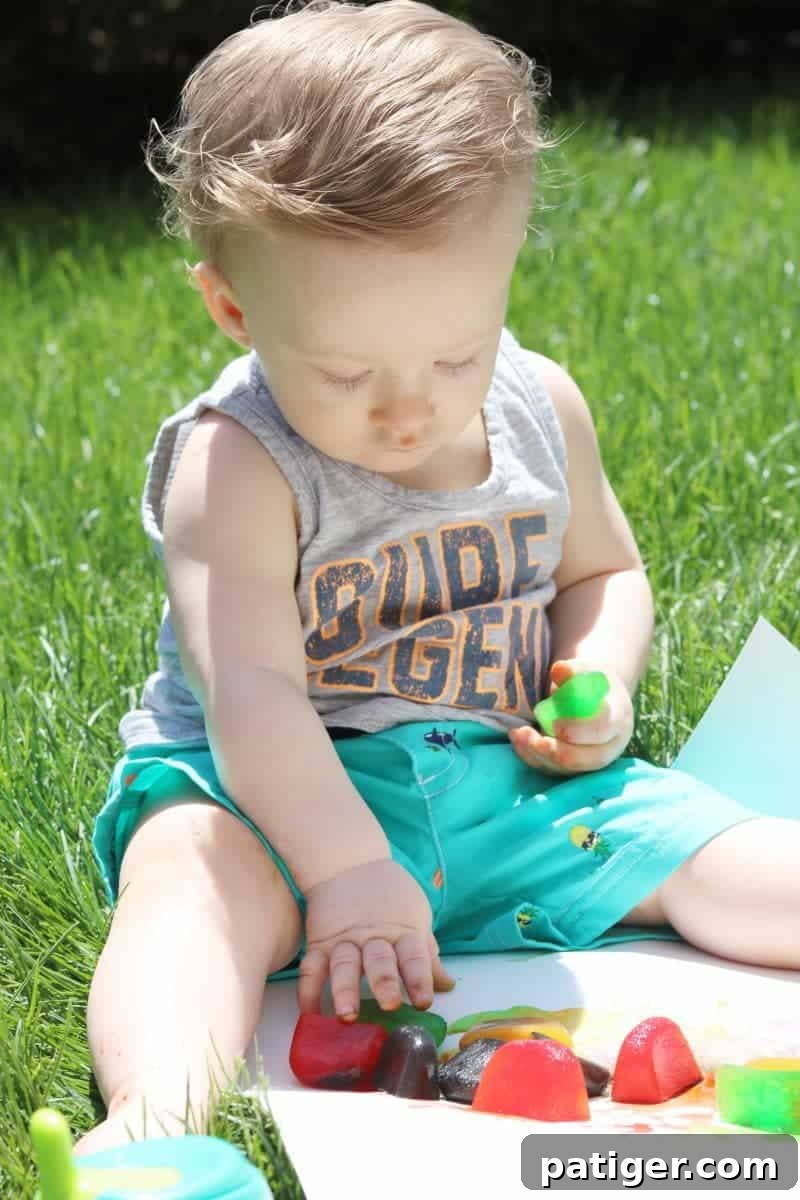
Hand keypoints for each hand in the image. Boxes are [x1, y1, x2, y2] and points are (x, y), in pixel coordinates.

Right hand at [298, 857, 455, 1020]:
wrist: (349, 862)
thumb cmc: (390, 895)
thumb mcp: (416, 918)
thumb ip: (427, 956)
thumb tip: (447, 986)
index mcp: (403, 932)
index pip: (414, 956)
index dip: (420, 979)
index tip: (424, 1001)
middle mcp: (373, 938)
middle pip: (379, 961)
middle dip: (384, 982)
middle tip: (389, 1004)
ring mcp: (344, 941)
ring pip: (343, 965)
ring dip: (344, 990)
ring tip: (346, 1014)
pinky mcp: (319, 943)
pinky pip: (311, 969)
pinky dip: (307, 992)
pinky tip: (310, 1014)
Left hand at [509, 659, 633, 775]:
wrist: (595, 698)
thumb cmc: (590, 682)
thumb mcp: (587, 670)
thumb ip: (575, 670)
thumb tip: (559, 670)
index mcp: (618, 718)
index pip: (602, 729)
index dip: (579, 730)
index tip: (555, 724)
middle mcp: (609, 746)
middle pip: (586, 758)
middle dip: (555, 750)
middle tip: (528, 735)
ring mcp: (591, 760)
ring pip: (566, 768)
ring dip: (538, 754)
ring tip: (517, 734)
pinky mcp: (572, 768)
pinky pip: (552, 769)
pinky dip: (532, 756)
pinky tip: (517, 740)